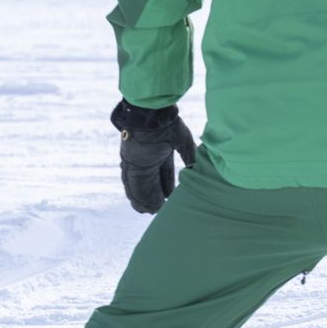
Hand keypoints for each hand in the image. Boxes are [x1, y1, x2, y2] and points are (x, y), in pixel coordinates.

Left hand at [110, 100, 195, 214]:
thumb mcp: (183, 141)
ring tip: (150, 212)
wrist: (151, 115)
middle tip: (160, 209)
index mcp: (160, 150)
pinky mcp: (128, 163)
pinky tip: (139, 206)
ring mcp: (137, 161)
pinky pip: (131, 183)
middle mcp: (147, 157)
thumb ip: (189, 155)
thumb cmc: (167, 123)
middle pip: (151, 181)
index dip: (167, 185)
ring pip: (140, 184)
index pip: (164, 172)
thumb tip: (197, 167)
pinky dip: (135, 195)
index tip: (170, 197)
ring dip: (144, 199)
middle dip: (155, 195)